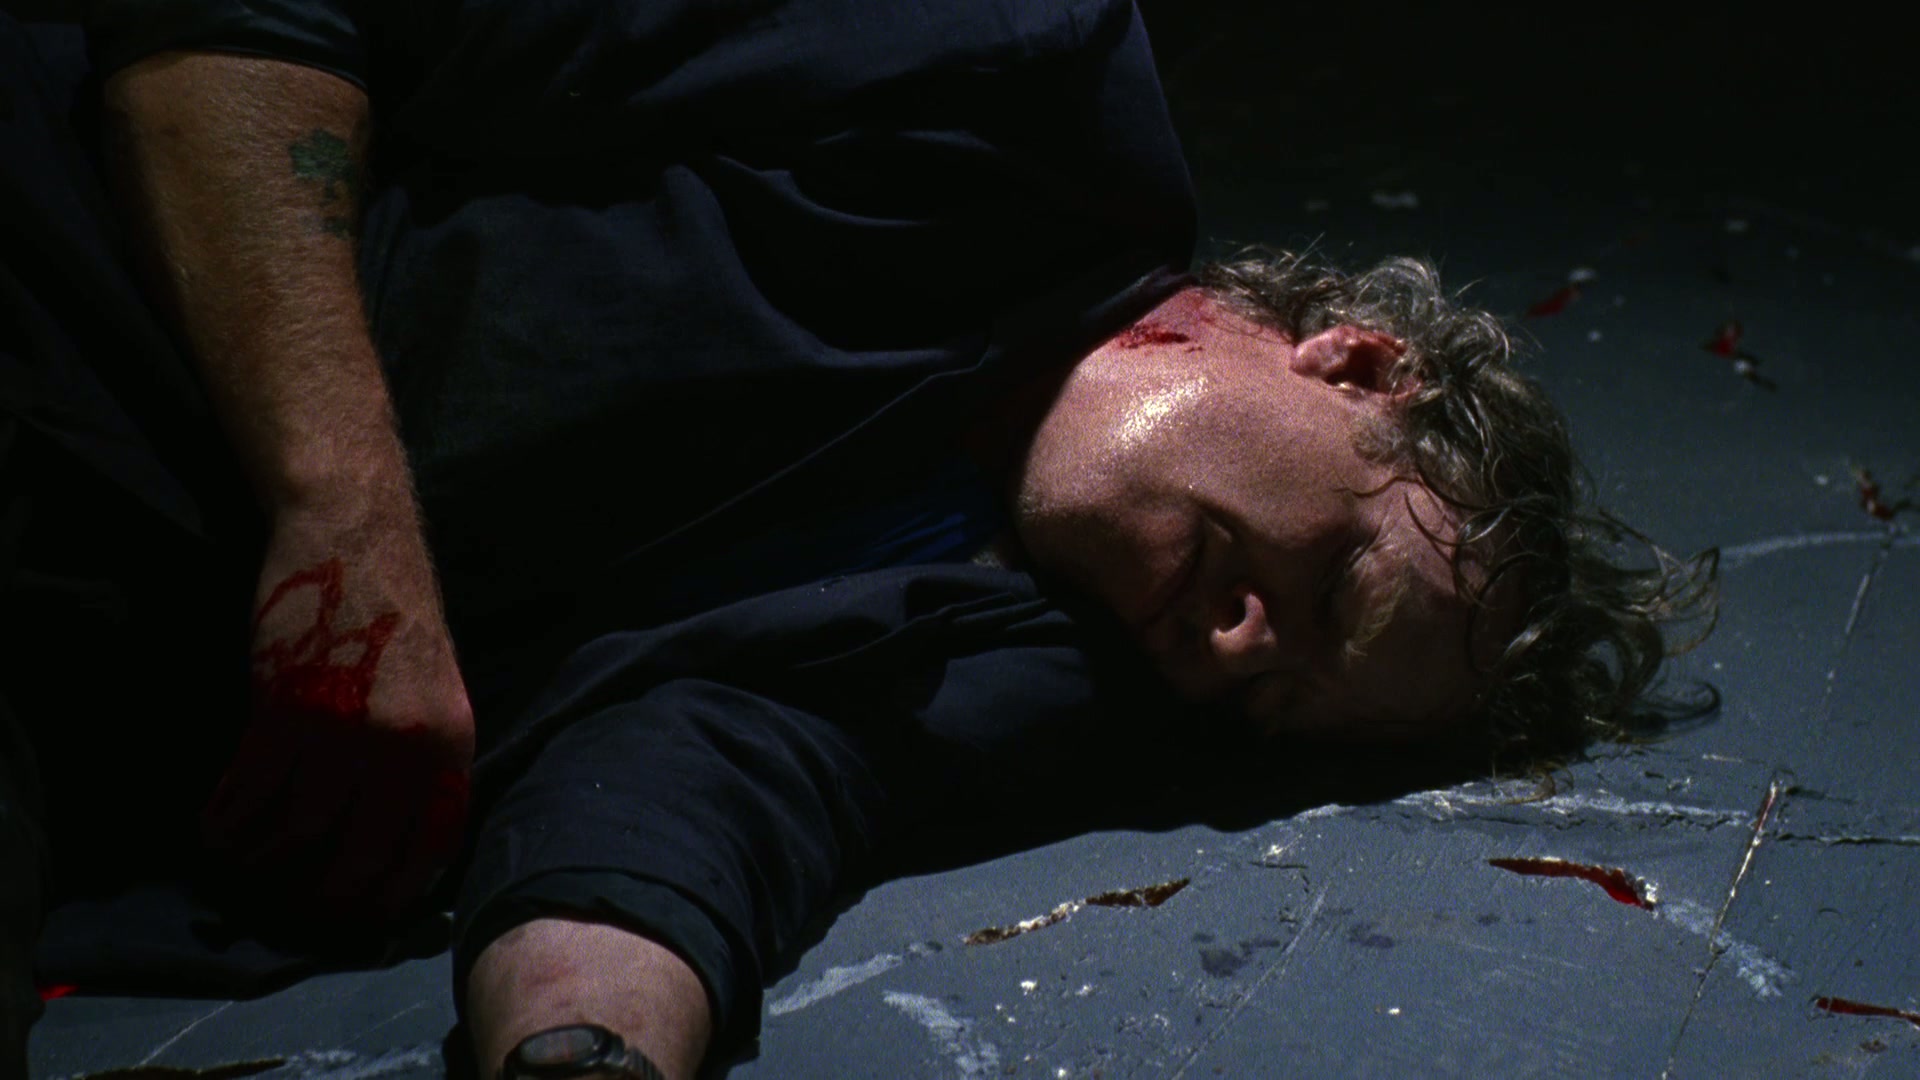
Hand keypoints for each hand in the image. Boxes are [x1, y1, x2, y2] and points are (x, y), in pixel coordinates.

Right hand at [202, 507, 474, 926]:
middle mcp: (405, 745)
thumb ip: (425, 756)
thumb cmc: (393, 614)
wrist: (355, 535)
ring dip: (263, 858)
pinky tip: (216, 828)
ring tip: (243, 863)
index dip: (392, 890)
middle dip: (323, 893)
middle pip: (361, 853)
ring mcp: (345, 729)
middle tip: (292, 906)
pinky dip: (229, 818)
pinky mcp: (286, 708)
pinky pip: (252, 789)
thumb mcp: (438, 688)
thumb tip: (402, 831)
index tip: (362, 915)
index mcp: (451, 742)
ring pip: (299, 830)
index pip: (430, 844)